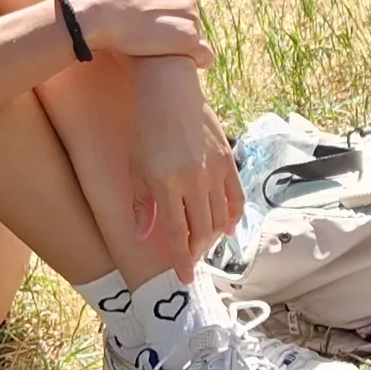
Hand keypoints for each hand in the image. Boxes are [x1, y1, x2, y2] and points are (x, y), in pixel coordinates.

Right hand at [64, 0, 212, 63]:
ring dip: (185, 45)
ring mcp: (190, 18)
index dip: (170, 14)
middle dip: (177, 28)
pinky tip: (193, 65)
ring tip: (168, 55)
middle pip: (190, 18)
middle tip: (159, 41)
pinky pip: (205, 54)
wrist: (100, 14)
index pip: (182, 1)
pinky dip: (200, 60)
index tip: (157, 25)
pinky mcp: (187, 40)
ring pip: (196, 36)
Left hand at [123, 61, 242, 279]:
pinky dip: (233, 216)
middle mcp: (193, 181)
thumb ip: (142, 203)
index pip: (177, 234)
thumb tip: (143, 235)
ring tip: (204, 246)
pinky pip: (235, 197)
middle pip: (201, 230)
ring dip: (212, 237)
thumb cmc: (146, 128)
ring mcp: (213, 171)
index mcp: (166, 184)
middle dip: (197, 252)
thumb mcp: (135, 166)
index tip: (185, 279)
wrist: (169, 89)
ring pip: (219, 217)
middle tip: (192, 261)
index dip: (181, 260)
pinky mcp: (226, 160)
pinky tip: (228, 227)